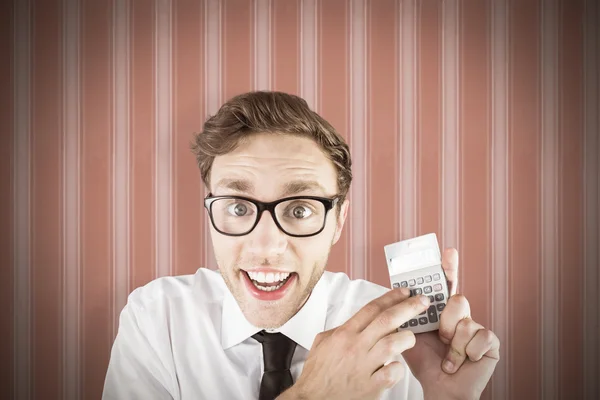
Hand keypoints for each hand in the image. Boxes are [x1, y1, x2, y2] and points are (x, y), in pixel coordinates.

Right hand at [281, 289, 430, 399]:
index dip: (391, 297)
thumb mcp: (322, 343)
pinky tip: (396, 366)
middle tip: (423, 302)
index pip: (371, 308)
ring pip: (394, 344)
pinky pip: (393, 372)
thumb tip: (355, 322)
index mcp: (344, 334)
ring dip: (407, 338)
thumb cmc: (317, 375)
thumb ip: (340, 330)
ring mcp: (364, 366)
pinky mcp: (371, 386)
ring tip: (412, 336)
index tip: (404, 292)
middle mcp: (356, 347)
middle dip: (409, 307)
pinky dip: (398, 368)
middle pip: (387, 320)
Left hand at [401, 248, 499, 399]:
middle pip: (455, 298)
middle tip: (441, 332)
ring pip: (463, 317)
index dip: (448, 267)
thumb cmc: (425, 363)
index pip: (445, 284)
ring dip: (451, 341)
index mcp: (441, 311)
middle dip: (445, 317)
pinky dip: (464, 353)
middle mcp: (460, 316)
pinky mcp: (489, 342)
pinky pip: (477, 335)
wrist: (439, 388)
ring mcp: (476, 327)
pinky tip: (461, 363)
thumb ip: (406, 313)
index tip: (447, 251)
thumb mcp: (409, 333)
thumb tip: (398, 292)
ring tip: (446, 356)